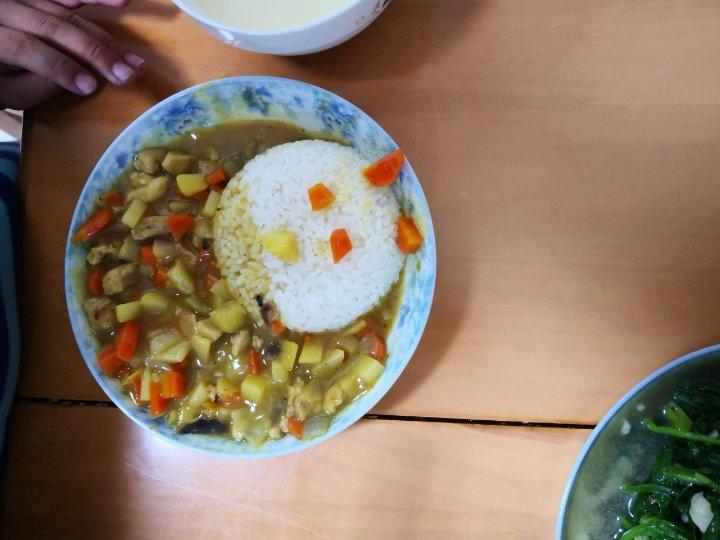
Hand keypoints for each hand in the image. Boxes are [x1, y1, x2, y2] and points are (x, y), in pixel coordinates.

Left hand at [0, 0, 144, 108]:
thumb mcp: (6, 92)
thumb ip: (36, 85)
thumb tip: (80, 76)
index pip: (25, 47)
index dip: (59, 66)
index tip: (90, 87)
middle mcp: (4, 9)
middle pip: (54, 27)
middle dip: (95, 53)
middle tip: (127, 75)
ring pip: (69, 14)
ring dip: (106, 39)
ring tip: (134, 61)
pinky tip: (123, 3)